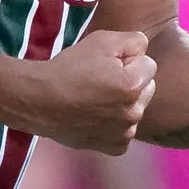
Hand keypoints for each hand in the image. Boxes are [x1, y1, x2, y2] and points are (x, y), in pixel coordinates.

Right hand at [37, 29, 156, 153]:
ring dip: (124, 103)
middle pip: (147, 89)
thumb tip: (145, 49)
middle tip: (101, 81)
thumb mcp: (101, 41)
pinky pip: (126, 131)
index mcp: (133, 86)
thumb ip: (134, 41)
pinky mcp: (115, 147)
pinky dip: (115, 124)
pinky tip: (96, 116)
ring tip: (96, 98)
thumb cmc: (69, 69)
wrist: (40, 101)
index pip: (149, 65)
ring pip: (136, 109)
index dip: (128, 60)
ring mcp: (125, 133)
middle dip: (131, 82)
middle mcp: (133, 113)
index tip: (106, 64)